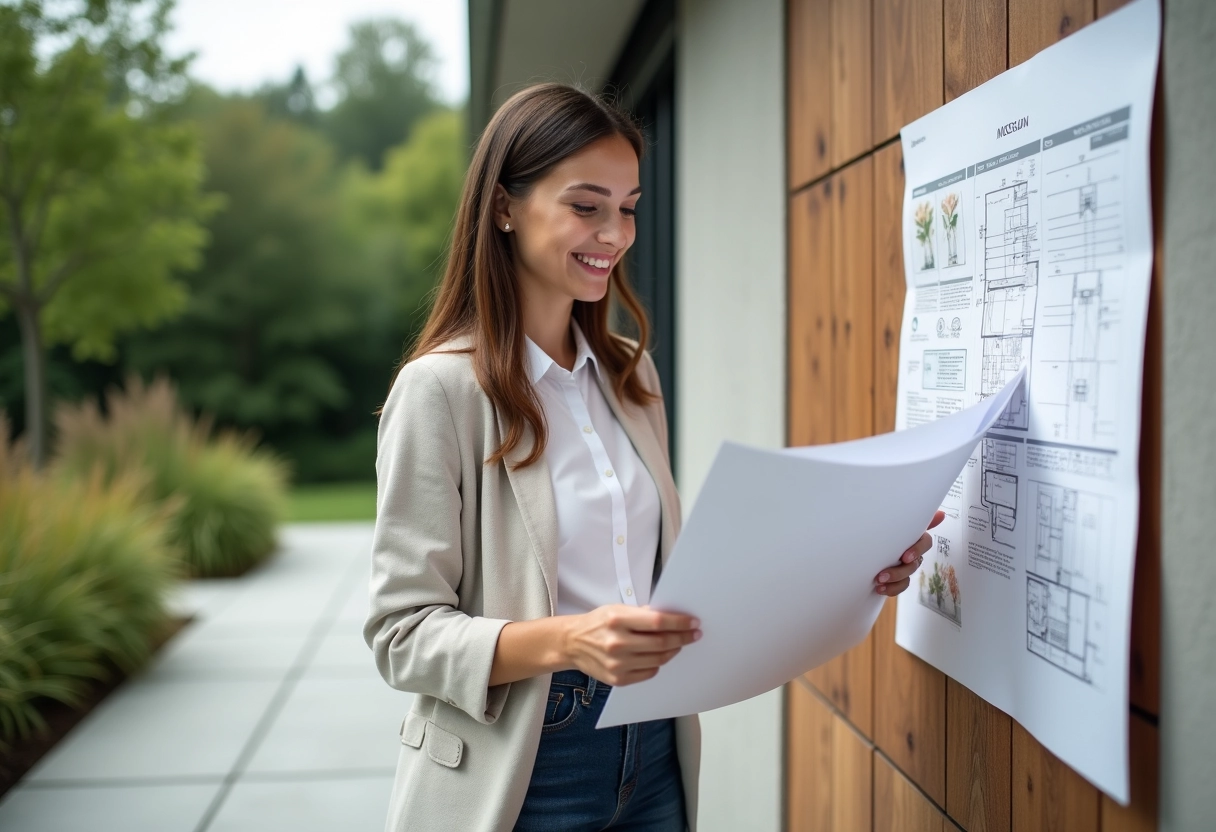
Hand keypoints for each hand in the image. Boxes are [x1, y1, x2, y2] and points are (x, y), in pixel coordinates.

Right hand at [562, 605, 700, 685]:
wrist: (572, 643)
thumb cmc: (597, 624)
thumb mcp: (617, 609)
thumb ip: (643, 614)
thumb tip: (671, 618)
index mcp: (617, 620)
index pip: (657, 622)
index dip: (679, 623)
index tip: (693, 622)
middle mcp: (617, 643)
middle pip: (661, 643)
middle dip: (682, 638)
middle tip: (693, 635)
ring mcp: (617, 664)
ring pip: (658, 660)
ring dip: (673, 651)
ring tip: (677, 644)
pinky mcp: (618, 679)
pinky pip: (649, 673)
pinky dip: (658, 664)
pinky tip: (658, 655)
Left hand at [874, 510, 944, 596]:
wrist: (866, 550)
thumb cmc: (884, 532)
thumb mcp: (892, 523)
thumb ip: (912, 517)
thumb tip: (941, 514)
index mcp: (914, 538)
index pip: (925, 543)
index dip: (917, 550)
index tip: (904, 557)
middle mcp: (913, 553)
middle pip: (914, 564)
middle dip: (899, 571)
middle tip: (883, 574)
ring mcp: (906, 566)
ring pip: (907, 576)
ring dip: (894, 580)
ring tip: (878, 581)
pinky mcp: (898, 578)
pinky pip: (901, 586)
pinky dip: (892, 589)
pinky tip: (879, 589)